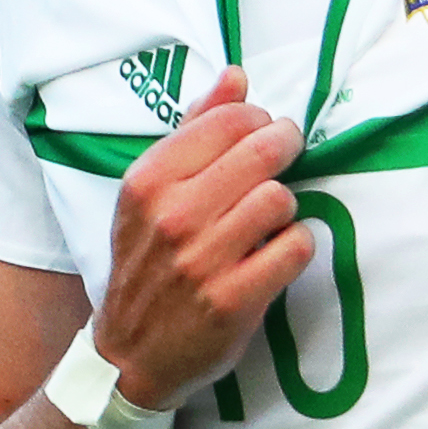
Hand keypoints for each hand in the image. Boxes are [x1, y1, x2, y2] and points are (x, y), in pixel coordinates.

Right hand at [94, 68, 313, 410]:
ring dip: (286, 204)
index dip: (260, 120)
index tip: (263, 134)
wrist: (131, 353)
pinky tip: (276, 251)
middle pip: (263, 151)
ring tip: (270, 217)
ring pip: (281, 198)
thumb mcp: (151, 193)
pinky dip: (296, 245)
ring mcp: (204, 260)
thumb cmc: (147, 262)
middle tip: (285, 158)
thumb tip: (236, 76)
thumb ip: (193, 130)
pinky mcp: (234, 299)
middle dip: (285, 147)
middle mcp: (173, 216)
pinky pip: (295, 247)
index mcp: (149, 180)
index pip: (229, 120)